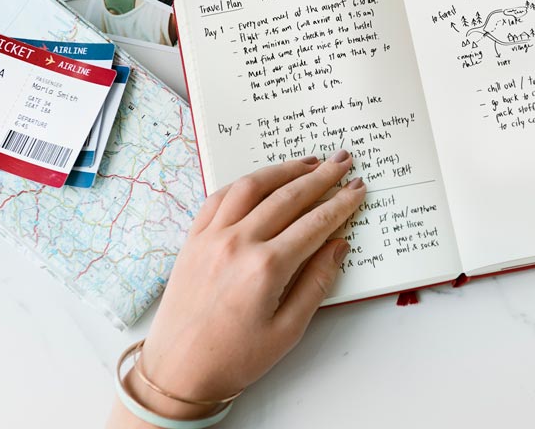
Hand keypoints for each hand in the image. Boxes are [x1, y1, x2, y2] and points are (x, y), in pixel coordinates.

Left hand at [113, 153, 364, 423]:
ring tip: (308, 162)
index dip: (341, 203)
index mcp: (266, 268)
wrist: (177, 372)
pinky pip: (219, 197)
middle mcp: (238, 243)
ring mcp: (212, 237)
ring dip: (284, 170)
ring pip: (252, 187)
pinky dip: (244, 183)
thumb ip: (317, 283)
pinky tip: (261, 179)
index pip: (315, 223)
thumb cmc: (234, 358)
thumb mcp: (288, 331)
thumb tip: (338, 246)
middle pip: (288, 197)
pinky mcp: (193, 239)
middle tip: (342, 161)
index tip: (358, 187)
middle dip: (320, 177)